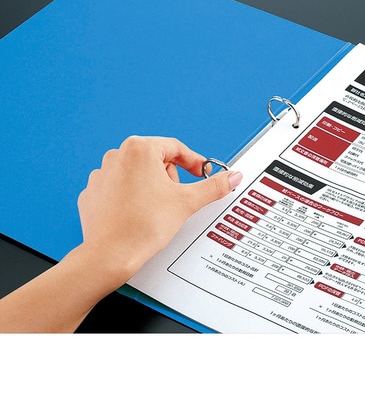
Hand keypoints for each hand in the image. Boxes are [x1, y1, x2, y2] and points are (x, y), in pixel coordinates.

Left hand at [77, 136, 242, 282]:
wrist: (110, 256)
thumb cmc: (141, 227)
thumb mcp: (187, 202)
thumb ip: (213, 186)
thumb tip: (231, 177)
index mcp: (139, 149)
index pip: (175, 147)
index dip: (193, 162)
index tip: (201, 173)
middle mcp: (117, 156)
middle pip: (157, 160)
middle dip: (170, 179)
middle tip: (174, 200)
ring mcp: (102, 174)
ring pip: (139, 174)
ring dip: (151, 188)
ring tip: (154, 211)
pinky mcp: (94, 193)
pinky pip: (120, 188)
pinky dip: (132, 198)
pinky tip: (138, 215)